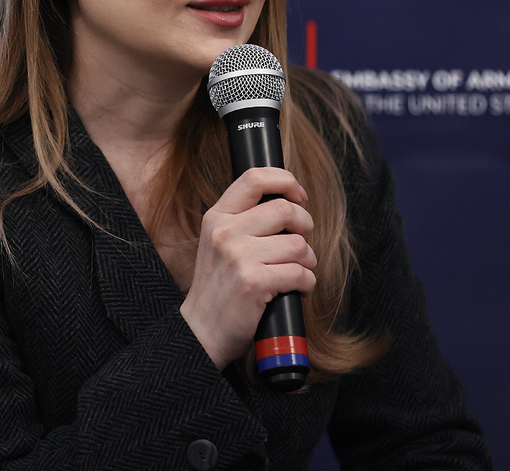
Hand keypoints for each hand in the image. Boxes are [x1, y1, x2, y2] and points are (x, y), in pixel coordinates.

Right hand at [179, 167, 316, 369]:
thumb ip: (243, 220)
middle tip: (300, 243)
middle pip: (285, 209)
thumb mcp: (218, 243)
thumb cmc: (219, 288)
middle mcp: (225, 232)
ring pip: (298, 244)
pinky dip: (306, 283)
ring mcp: (238, 257)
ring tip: (297, 271)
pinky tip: (296, 289)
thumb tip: (288, 202)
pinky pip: (300, 273)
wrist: (201, 331)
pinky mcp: (253, 282)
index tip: (299, 197)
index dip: (285, 181)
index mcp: (217, 217)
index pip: (254, 178)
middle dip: (305, 225)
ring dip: (308, 260)